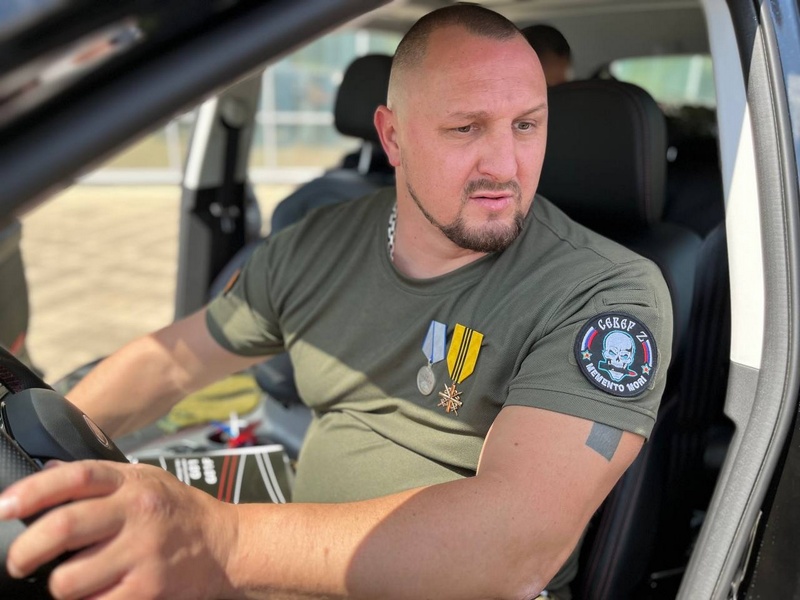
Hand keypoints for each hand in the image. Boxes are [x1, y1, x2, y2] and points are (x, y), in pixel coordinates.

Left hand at [0, 460, 238, 599]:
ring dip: (60, 584)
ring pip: (69, 579)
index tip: (4, 507)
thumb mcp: (146, 479)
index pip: (74, 477)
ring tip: (70, 580)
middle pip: (64, 528)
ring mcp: (142, 552)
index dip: (31, 491)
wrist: (226, 545)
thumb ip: (101, 478)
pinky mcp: (146, 589)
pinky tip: (97, 592)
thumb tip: (48, 472)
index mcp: (132, 482)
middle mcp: (137, 513)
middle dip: (26, 550)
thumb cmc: (180, 512)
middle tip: (18, 560)